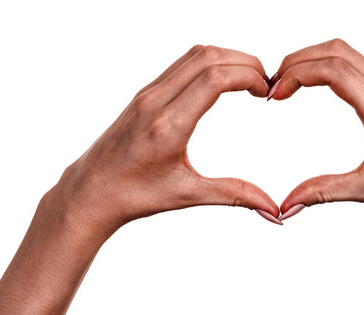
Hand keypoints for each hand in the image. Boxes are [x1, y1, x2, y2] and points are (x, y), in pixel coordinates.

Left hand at [48, 45, 280, 238]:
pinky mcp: (144, 94)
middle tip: (265, 84)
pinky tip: (223, 82)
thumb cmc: (133, 196)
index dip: (248, 77)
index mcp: (167, 126)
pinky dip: (209, 63)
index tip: (266, 92)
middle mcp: (155, 102)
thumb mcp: (187, 195)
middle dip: (245, 62)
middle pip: (208, 57)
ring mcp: (147, 94)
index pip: (214, 78)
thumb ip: (234, 195)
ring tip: (249, 80)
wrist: (90, 192)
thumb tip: (273, 210)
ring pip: (194, 55)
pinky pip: (181, 64)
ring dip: (227, 58)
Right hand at [272, 39, 363, 225]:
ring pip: (347, 53)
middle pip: (336, 50)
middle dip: (298, 61)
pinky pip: (358, 64)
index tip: (275, 96)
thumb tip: (286, 206)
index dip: (297, 75)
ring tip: (289, 84)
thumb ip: (323, 192)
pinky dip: (329, 66)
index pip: (333, 70)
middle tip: (273, 86)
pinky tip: (317, 86)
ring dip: (313, 60)